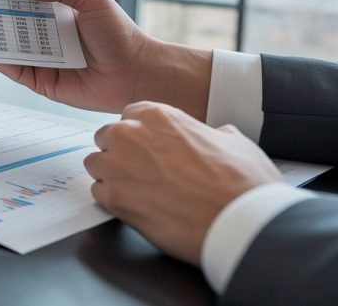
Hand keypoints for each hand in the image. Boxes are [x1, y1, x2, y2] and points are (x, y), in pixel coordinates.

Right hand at [0, 0, 212, 119]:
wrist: (138, 74)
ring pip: (11, 48)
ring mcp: (45, 60)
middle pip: (14, 24)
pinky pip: (16, 71)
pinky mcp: (43, 83)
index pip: (28, 1)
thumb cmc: (121, 35)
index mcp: (60, 15)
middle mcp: (50, 37)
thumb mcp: (92, 0)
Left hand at [85, 102, 282, 264]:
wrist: (240, 221)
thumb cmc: (241, 182)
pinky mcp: (113, 198)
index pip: (129, 116)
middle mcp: (130, 135)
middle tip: (143, 171)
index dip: (139, 133)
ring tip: (138, 190)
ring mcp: (117, 166)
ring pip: (96, 164)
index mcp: (157, 116)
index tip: (147, 147)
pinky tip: (137, 206)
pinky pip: (98, 193)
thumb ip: (211, 133)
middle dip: (120, 153)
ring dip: (111, 175)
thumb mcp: (233, 141)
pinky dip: (112, 200)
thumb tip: (216, 136)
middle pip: (107, 137)